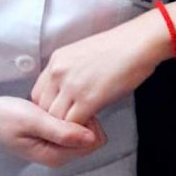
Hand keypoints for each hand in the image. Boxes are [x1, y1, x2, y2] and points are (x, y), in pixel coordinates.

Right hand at [0, 96, 106, 167]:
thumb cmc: (2, 117)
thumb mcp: (33, 121)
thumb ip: (62, 132)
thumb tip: (92, 138)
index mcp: (55, 155)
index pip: (93, 142)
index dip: (89, 121)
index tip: (74, 105)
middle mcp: (57, 154)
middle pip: (90, 137)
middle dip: (84, 118)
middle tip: (64, 101)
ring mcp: (54, 146)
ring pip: (81, 131)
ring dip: (75, 114)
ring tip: (57, 102)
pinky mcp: (50, 137)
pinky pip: (70, 126)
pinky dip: (67, 114)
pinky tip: (53, 105)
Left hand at [31, 12, 170, 124]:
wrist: (138, 43)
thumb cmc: (120, 47)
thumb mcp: (83, 54)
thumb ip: (70, 72)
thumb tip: (69, 92)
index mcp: (57, 60)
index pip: (38, 93)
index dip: (48, 107)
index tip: (61, 113)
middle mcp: (58, 72)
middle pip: (43, 108)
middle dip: (56, 121)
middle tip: (71, 126)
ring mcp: (71, 86)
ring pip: (56, 119)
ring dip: (68, 128)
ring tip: (82, 129)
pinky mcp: (88, 99)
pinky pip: (73, 125)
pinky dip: (80, 131)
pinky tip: (91, 129)